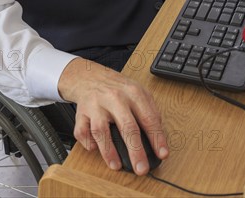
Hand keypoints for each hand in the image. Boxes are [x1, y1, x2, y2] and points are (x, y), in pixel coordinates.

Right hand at [58, 58, 168, 174]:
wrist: (90, 76)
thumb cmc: (117, 88)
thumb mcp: (138, 91)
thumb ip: (151, 110)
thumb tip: (159, 134)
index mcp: (132, 92)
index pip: (148, 118)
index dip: (157, 138)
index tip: (162, 154)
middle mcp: (114, 98)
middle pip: (127, 126)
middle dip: (135, 150)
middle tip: (141, 168)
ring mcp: (96, 105)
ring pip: (101, 130)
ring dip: (108, 150)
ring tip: (116, 165)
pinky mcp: (81, 112)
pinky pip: (82, 131)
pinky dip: (88, 142)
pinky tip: (95, 148)